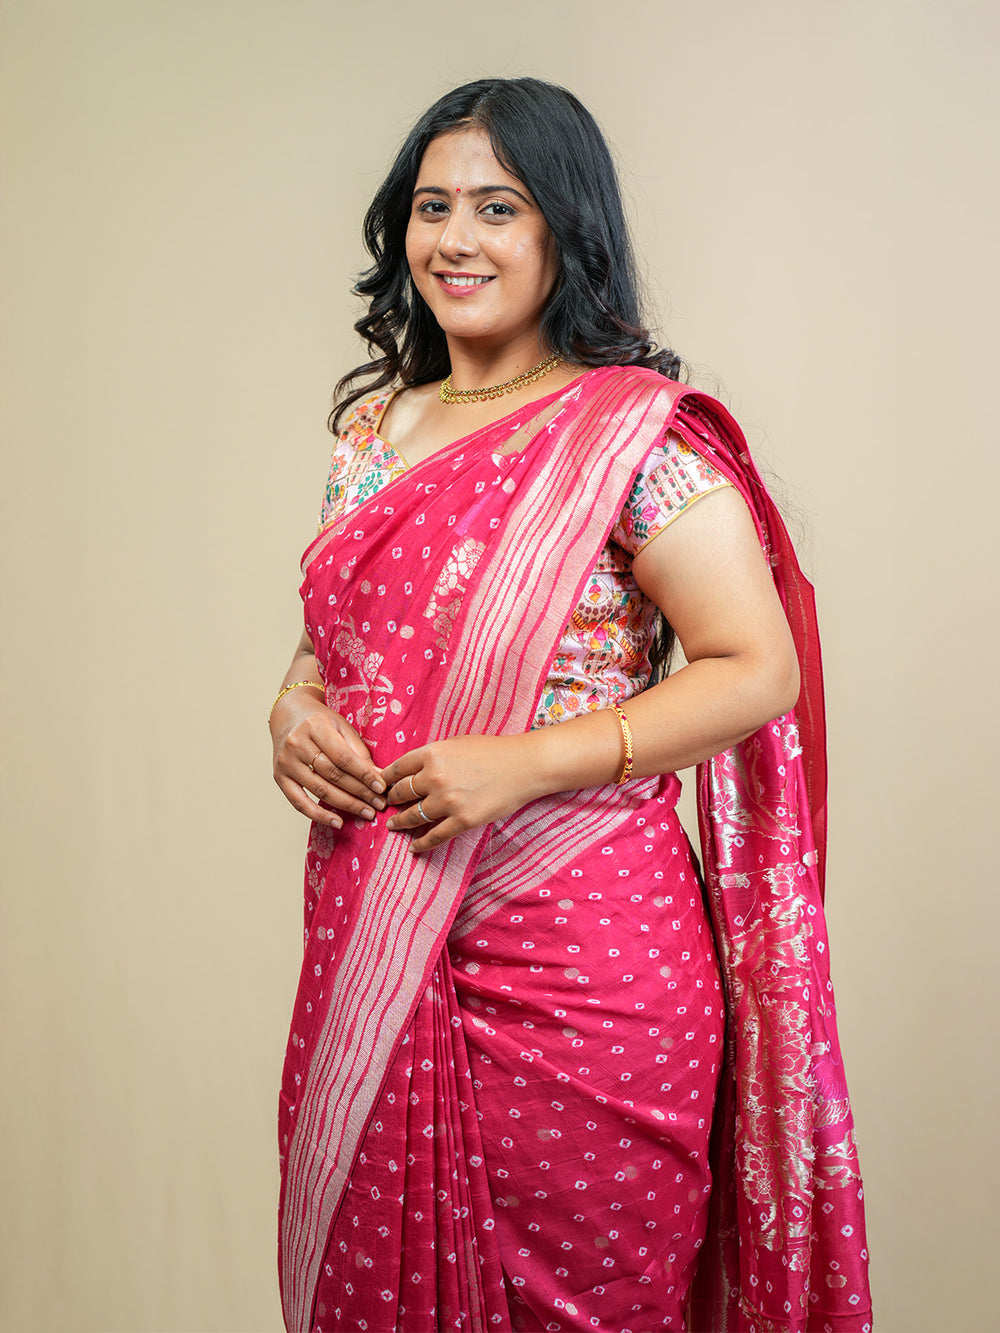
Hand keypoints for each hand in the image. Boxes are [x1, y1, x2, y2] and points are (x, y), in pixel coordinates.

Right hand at [271, 693, 385, 827]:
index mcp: (315, 727)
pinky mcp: (279, 778)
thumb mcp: (342, 727)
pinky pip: (299, 803)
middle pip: (333, 775)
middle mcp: (297, 744)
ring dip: (346, 805)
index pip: (343, 757)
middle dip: (360, 792)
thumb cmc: (320, 722)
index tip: (382, 788)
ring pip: (319, 790)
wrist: (288, 717)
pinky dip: (319, 815)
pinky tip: (337, 822)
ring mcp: (286, 762)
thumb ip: (359, 752)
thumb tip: (379, 778)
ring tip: (366, 813)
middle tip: (379, 804)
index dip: (364, 775)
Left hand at [381, 734, 543, 853]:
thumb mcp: (457, 743)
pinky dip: (420, 844)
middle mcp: (435, 777)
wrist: (525, 765)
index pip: (397, 769)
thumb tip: (413, 769)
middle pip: (401, 792)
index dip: (384, 780)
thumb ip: (433, 756)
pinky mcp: (463, 820)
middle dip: (390, 800)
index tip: (379, 786)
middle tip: (385, 806)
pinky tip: (413, 847)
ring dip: (400, 823)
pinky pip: (434, 836)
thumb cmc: (493, 751)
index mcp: (432, 754)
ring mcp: (448, 800)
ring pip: (412, 816)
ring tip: (393, 826)